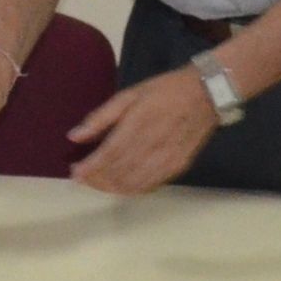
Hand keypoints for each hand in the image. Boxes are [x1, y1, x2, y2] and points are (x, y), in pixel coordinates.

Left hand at [67, 67, 221, 196]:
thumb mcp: (129, 94)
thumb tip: (74, 137)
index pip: (110, 154)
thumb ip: (101, 117)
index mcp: (139, 123)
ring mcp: (168, 159)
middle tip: (83, 178)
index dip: (91, 167)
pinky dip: (132, 189)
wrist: (206, 94)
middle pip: (119, 172)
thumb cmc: (165, 91)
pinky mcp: (178, 166)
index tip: (75, 173)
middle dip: (97, 179)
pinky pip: (151, 185)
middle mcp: (153, 145)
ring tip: (98, 183)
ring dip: (112, 188)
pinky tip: (121, 185)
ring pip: (134, 184)